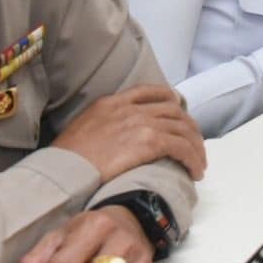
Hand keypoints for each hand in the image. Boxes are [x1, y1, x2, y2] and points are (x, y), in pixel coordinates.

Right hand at [52, 85, 206, 182]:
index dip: (170, 101)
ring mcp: (140, 123)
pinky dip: (193, 158)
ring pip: (182, 128)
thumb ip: (101, 126)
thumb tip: (111, 142)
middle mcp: (129, 108)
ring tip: (199, 163)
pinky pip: (181, 147)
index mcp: (110, 102)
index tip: (179, 112)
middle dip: (189, 127)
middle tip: (194, 145)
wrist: (63, 169)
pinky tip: (195, 171)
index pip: (149, 91)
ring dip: (195, 146)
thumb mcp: (81, 129)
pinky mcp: (149, 142)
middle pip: (173, 110)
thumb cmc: (65, 160)